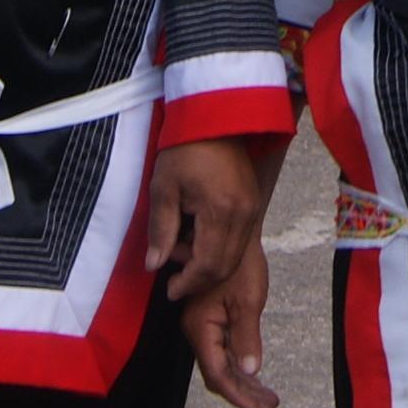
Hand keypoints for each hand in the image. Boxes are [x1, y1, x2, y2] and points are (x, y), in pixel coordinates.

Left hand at [146, 138, 262, 304]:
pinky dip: (220, 250)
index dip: (188, 282)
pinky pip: (240, 240)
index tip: (169, 289)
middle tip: (175, 280)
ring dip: (210, 266)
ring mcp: (252, 208)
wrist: (213, 118)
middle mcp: (243, 214)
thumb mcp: (163, 188)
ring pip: (235, 256)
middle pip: (225, 266)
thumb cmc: (184, 150)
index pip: (208, 264)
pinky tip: (198, 239)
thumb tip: (154, 266)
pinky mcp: (253, 203)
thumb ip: (160, 230)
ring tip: (182, 252)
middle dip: (199, 280)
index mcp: (221, 210)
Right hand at [180, 239, 280, 407]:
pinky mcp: (210, 320)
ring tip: (268, 399)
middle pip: (218, 375)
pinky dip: (239, 366)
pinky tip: (256, 376)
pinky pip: (222, 351)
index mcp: (201, 327)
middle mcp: (196, 331)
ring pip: (220, 365)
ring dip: (243, 383)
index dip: (240, 396)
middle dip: (244, 394)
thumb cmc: (241, 263)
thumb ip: (246, 338)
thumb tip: (250, 371)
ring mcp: (202, 326)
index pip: (218, 375)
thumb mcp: (248, 300)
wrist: (235, 234)